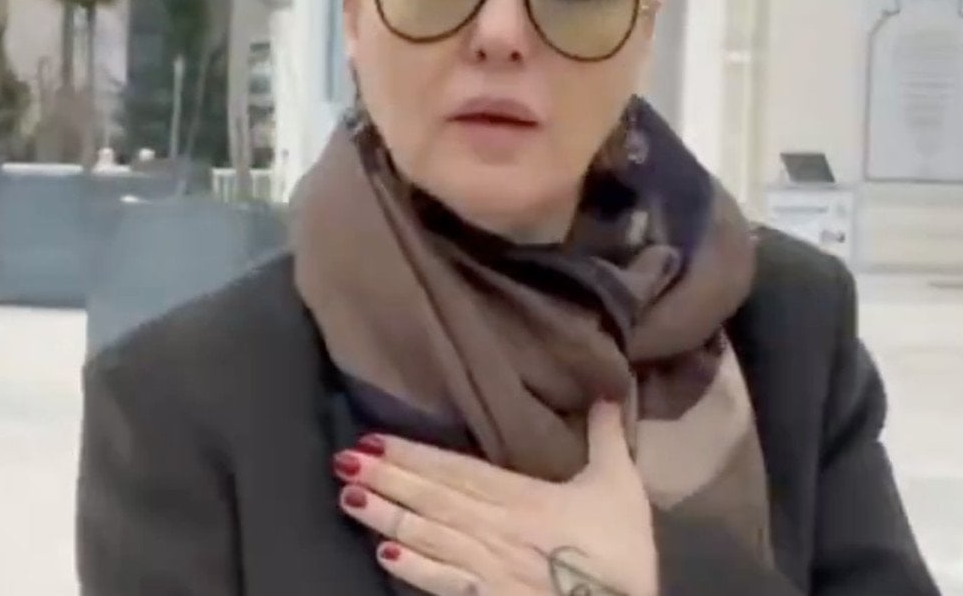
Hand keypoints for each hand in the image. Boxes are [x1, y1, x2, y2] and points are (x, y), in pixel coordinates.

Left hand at [333, 400, 657, 595]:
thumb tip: (605, 387)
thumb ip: (606, 436)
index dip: (413, 455)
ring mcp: (488, 568)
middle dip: (386, 480)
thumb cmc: (620, 551)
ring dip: (386, 517)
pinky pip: (443, 583)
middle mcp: (495, 529)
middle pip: (432, 499)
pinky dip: (413, 569)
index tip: (374, 440)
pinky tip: (383, 554)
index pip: (456, 471)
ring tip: (348, 498)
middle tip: (343, 461)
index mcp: (521, 498)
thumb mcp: (619, 485)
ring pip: (428, 536)